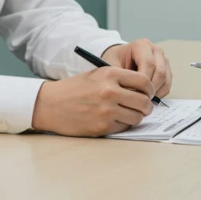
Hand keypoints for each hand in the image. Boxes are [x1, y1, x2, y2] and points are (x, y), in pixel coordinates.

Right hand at [31, 67, 154, 136]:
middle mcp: (110, 91)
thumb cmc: (74, 88)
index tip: (149, 92)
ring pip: (137, 117)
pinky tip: (115, 119)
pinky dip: (123, 124)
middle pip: (144, 101)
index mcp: (110, 74)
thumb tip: (144, 88)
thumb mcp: (97, 74)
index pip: (144, 81)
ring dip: (136, 116)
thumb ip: (120, 78)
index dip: (150, 88)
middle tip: (144, 107)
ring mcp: (106, 110)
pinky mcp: (102, 127)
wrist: (50, 104)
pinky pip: (124, 127)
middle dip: (147, 106)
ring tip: (129, 113)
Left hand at [102, 39, 172, 96]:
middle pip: (160, 73)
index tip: (133, 93)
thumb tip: (127, 93)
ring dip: (154, 93)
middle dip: (149, 89)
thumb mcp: (111, 66)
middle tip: (137, 100)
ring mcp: (163, 60)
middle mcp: (155, 50)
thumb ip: (118, 77)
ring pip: (165, 80)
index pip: (148, 64)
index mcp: (142, 45)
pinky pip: (167, 85)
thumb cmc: (115, 61)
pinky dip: (158, 94)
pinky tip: (146, 97)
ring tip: (140, 100)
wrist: (119, 59)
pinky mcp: (167, 70)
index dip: (142, 82)